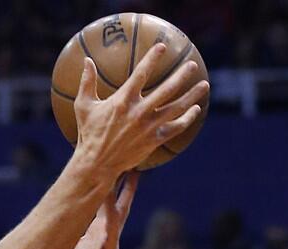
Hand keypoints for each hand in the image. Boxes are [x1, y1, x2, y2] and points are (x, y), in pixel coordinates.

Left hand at [55, 173, 138, 248]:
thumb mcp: (69, 244)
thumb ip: (72, 228)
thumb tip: (63, 209)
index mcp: (98, 235)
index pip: (110, 207)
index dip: (114, 189)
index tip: (119, 169)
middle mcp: (107, 239)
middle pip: (120, 208)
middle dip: (127, 188)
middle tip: (135, 166)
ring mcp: (110, 247)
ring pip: (118, 217)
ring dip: (122, 198)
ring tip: (128, 178)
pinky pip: (110, 235)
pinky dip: (111, 221)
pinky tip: (113, 208)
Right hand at [72, 44, 209, 178]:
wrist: (96, 163)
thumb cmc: (88, 133)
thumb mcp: (83, 106)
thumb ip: (87, 82)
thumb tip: (86, 60)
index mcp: (122, 101)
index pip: (141, 74)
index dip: (152, 59)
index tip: (162, 47)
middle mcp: (139, 112)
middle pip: (167, 89)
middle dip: (182, 75)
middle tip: (192, 65)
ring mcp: (149, 126)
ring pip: (177, 107)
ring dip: (193, 95)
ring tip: (204, 85)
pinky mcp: (154, 139)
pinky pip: (177, 127)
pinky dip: (188, 118)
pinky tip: (195, 109)